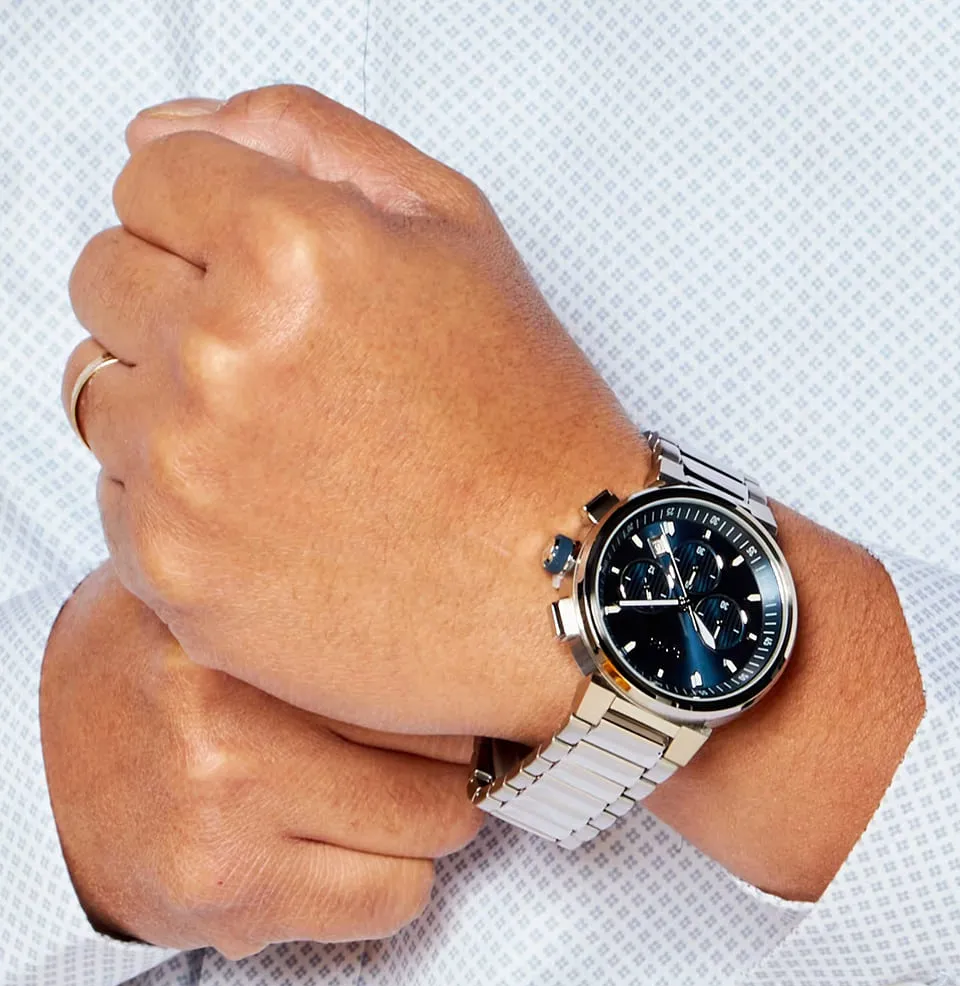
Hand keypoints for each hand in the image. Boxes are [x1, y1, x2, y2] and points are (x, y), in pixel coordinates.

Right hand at [40, 563, 483, 957]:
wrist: (30, 788)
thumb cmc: (138, 687)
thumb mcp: (205, 602)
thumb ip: (305, 584)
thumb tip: (447, 589)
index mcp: (228, 635)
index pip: (419, 657)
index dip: (456, 678)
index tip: (467, 686)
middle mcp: (227, 723)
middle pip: (446, 746)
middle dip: (454, 755)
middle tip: (425, 749)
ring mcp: (228, 820)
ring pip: (433, 830)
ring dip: (423, 823)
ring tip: (377, 799)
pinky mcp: (233, 900)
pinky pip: (391, 902)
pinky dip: (387, 884)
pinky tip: (341, 852)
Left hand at [65, 85, 649, 743]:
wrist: (566, 584)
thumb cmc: (526, 422)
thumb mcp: (456, 231)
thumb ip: (307, 138)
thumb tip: (168, 132)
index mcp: (290, 251)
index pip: (149, 181)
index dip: (212, 222)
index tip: (264, 274)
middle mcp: (220, 358)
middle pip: (106, 279)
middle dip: (181, 304)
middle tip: (289, 368)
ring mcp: (187, 474)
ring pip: (99, 392)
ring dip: (171, 404)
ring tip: (286, 446)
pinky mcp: (174, 572)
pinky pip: (119, 498)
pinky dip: (178, 500)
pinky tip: (277, 515)